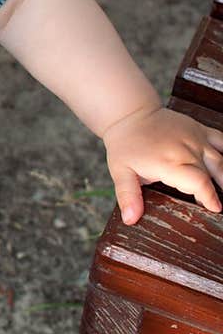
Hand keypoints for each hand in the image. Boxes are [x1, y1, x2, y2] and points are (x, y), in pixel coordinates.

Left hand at [103, 105, 222, 224]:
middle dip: (215, 192)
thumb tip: (130, 219)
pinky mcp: (199, 129)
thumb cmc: (126, 145)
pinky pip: (221, 140)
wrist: (131, 114)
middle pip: (210, 174)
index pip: (198, 182)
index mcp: (169, 163)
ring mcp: (195, 138)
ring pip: (220, 159)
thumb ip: (128, 196)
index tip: (215, 209)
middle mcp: (187, 149)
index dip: (209, 197)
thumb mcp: (121, 173)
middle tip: (215, 204)